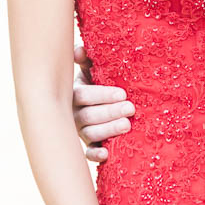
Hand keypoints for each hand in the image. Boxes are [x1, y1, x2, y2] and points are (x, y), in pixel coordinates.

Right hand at [74, 45, 133, 163]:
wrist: (98, 102)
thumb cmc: (97, 82)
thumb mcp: (91, 69)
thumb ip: (86, 59)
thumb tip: (80, 50)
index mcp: (75, 94)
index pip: (83, 95)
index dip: (102, 95)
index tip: (123, 93)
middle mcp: (74, 114)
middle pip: (88, 116)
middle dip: (110, 112)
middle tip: (130, 108)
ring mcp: (80, 131)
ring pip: (90, 134)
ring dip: (108, 130)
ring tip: (127, 125)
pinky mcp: (88, 145)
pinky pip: (88, 153)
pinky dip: (95, 155)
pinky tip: (106, 154)